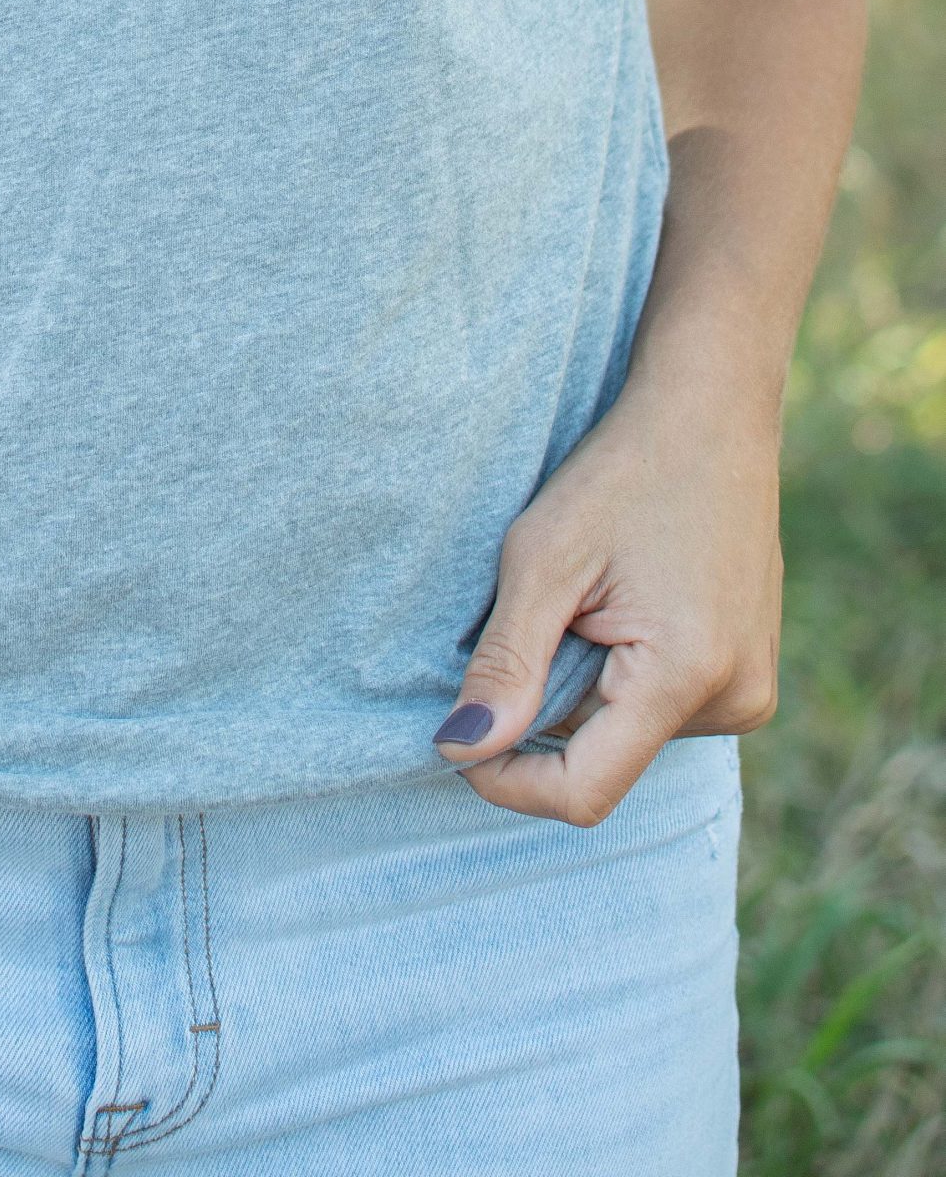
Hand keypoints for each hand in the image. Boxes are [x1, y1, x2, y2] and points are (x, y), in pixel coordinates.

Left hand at [431, 379, 782, 825]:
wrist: (711, 414)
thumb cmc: (622, 472)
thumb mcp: (543, 560)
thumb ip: (506, 664)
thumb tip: (460, 749)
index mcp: (686, 677)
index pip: (584, 793)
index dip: (508, 780)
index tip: (456, 736)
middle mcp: (735, 701)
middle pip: (602, 757)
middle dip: (546, 708)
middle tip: (536, 615)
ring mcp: (751, 689)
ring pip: (627, 731)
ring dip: (584, 684)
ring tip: (589, 597)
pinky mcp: (749, 673)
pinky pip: (659, 705)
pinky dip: (620, 671)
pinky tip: (621, 601)